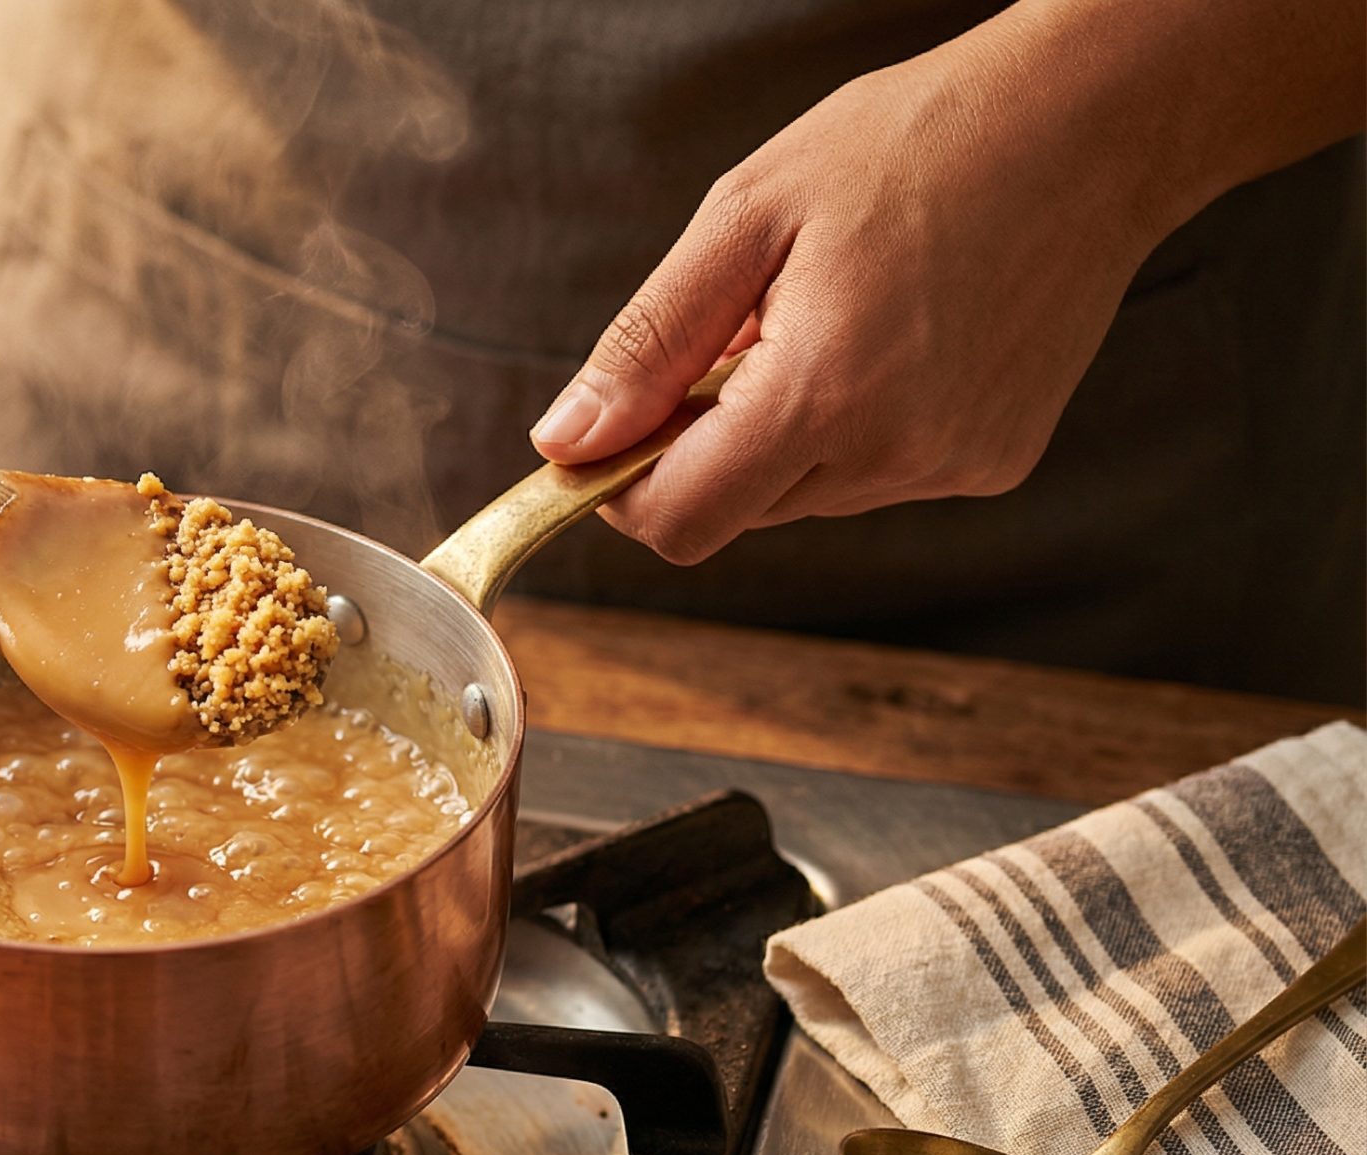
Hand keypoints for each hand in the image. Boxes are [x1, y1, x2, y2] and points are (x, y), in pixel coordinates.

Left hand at [527, 19, 1172, 562]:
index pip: (679, 523)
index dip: (624, 488)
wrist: (1093, 124)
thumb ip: (648, 343)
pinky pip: (880, 476)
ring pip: (805, 495)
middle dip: (710, 442)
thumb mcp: (747, 217)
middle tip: (746, 331)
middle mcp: (896, 453)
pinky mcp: (998, 462)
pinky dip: (857, 427)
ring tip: (831, 318)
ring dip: (785, 430)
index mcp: (822, 395)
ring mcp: (955, 466)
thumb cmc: (917, 144)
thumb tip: (567, 441)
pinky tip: (893, 338)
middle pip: (738, 510)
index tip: (618, 431)